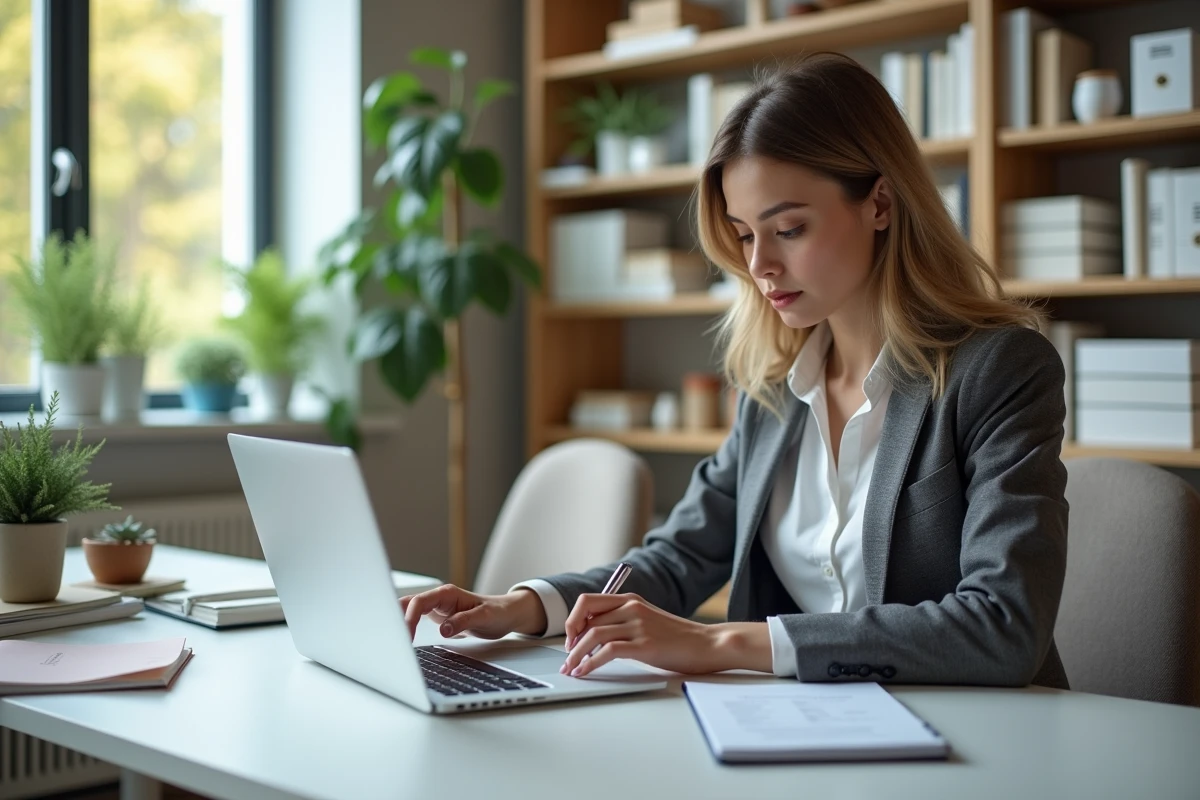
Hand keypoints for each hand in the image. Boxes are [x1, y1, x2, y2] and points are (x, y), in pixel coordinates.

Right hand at [399, 585, 547, 639]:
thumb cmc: (498, 612)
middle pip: (408, 604)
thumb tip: (443, 630)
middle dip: (395, 618)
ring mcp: (436, 607)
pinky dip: (405, 626)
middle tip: (388, 639)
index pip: (419, 602)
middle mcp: (439, 599)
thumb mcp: (484, 617)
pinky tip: (399, 637)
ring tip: (388, 639)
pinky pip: (415, 618)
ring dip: (398, 621)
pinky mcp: (437, 617)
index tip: (405, 636)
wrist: (507, 614)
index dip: (408, 618)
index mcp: (447, 594)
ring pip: (409, 610)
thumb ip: (464, 621)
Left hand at [560, 592, 723, 677]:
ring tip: (571, 669)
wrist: (707, 644)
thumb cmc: (678, 637)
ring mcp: (639, 625)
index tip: (570, 638)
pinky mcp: (645, 645)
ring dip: (576, 655)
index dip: (573, 620)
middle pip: (586, 620)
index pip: (587, 601)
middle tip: (567, 658)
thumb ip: (624, 621)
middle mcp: (632, 608)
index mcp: (630, 599)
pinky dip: (591, 663)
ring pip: (593, 636)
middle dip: (570, 642)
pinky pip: (608, 651)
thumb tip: (592, 636)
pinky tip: (586, 672)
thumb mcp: (648, 620)